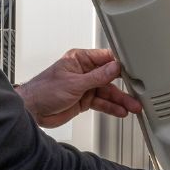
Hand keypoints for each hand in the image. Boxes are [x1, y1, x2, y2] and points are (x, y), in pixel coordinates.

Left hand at [17, 48, 141, 128]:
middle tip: (137, 92)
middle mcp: (84, 72)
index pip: (105, 58)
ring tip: (132, 106)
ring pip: (107, 92)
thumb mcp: (74, 83)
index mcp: (79, 60)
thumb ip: (97, 77)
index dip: (120, 64)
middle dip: (123, 86)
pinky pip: (101, 103)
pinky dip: (111, 107)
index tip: (134, 70)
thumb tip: (114, 68)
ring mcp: (84, 86)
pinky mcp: (84, 100)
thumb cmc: (43, 90)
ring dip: (120, 100)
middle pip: (109, 77)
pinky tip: (120, 111)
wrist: (32, 110)